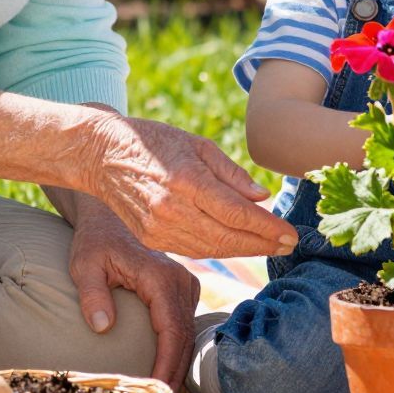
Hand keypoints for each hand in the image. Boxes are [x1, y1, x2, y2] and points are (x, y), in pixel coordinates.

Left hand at [66, 201, 202, 392]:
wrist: (108, 217)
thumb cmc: (94, 241)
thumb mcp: (85, 264)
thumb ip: (92, 294)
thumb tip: (102, 328)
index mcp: (161, 278)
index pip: (172, 332)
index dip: (167, 366)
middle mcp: (181, 281)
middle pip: (185, 339)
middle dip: (174, 375)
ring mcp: (185, 284)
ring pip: (187, 334)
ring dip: (176, 366)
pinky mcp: (183, 289)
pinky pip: (183, 326)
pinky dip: (176, 351)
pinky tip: (164, 373)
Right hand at [86, 114, 296, 257]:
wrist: (101, 155)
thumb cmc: (154, 142)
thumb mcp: (197, 145)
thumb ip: (232, 174)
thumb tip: (263, 197)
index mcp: (187, 180)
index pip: (237, 214)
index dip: (269, 228)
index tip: (292, 234)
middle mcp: (172, 209)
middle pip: (228, 238)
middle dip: (263, 244)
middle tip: (290, 245)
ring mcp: (159, 228)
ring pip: (212, 249)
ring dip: (245, 250)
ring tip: (270, 246)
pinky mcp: (151, 239)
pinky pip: (194, 249)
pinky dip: (219, 249)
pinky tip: (238, 244)